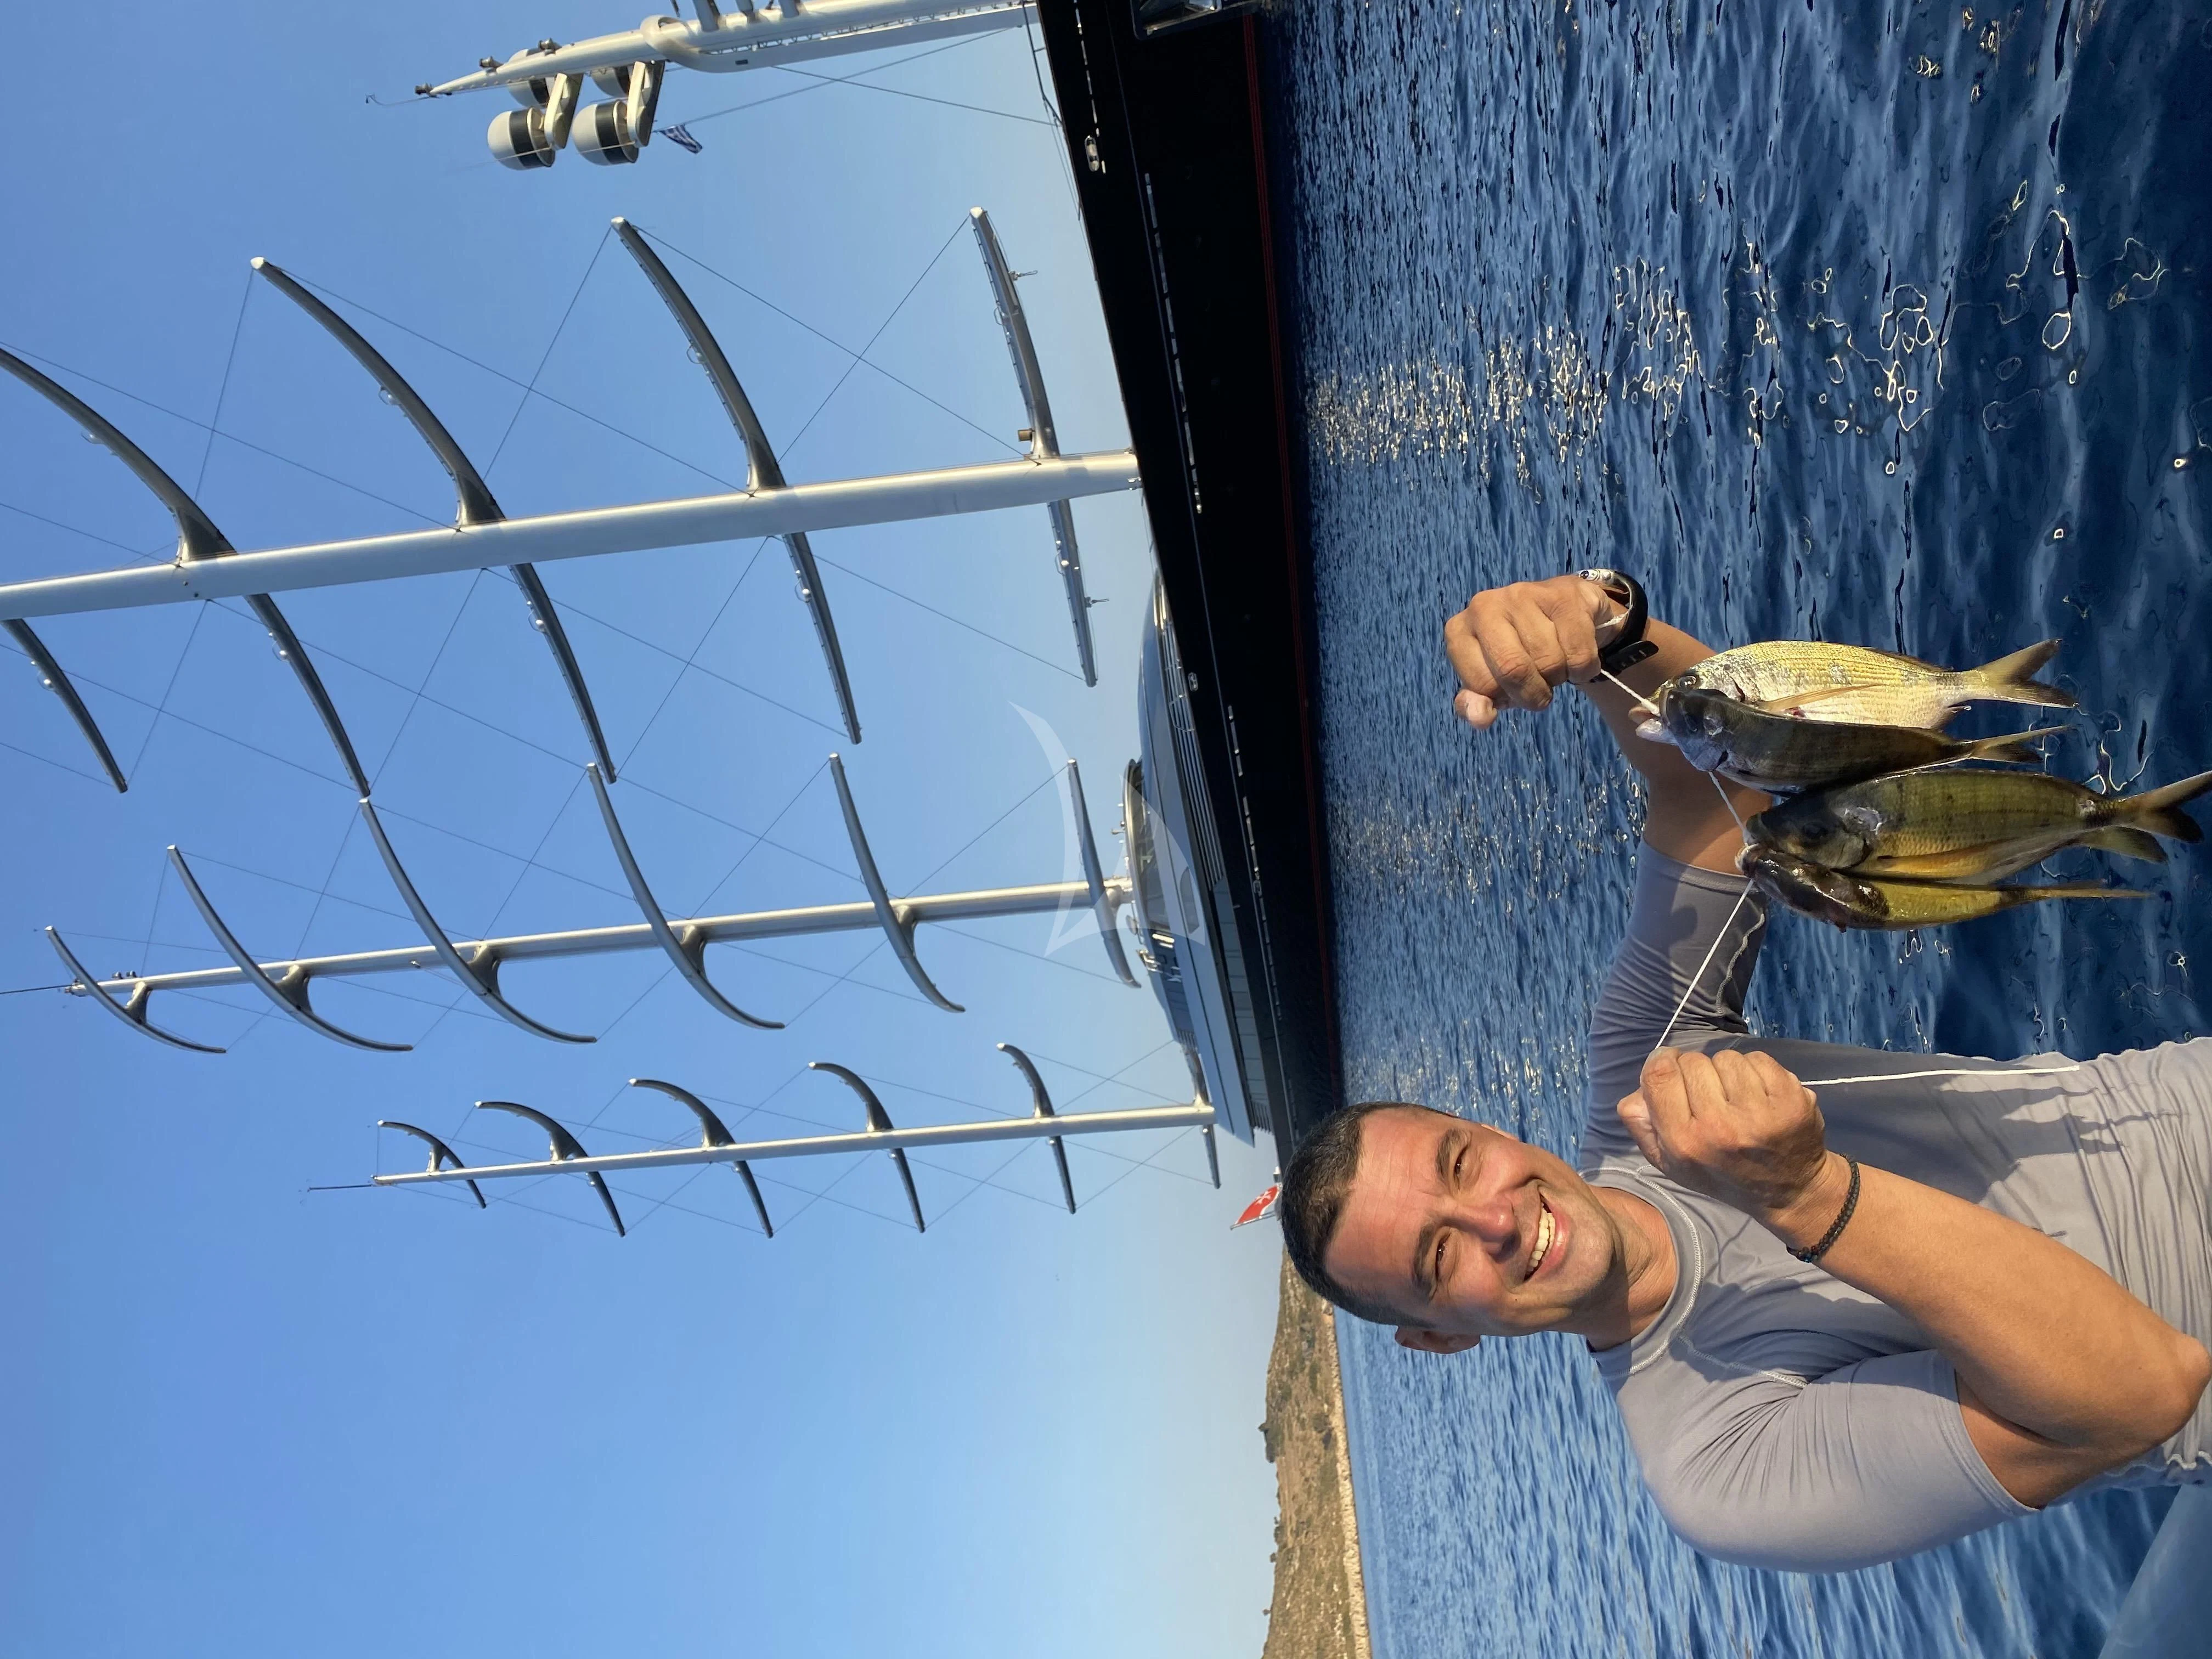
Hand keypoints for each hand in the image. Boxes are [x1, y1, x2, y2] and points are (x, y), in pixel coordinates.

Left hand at [1443, 576, 1620, 727]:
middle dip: (1534, 694)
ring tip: (1556, 662)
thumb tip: (1480, 718)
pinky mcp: (1563, 595)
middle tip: (1541, 690)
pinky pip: (1579, 654)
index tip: (1514, 689)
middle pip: (1513, 670)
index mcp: (1459, 631)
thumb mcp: (1493, 682)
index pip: (1482, 686)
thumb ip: (1477, 706)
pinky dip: (1584, 668)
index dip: (1506, 698)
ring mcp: (1522, 594)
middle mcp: (1484, 606)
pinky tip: (1575, 652)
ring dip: (1559, 677)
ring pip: (1550, 662)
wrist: (1564, 613)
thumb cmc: (1521, 652)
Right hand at [1616, 1049, 1842, 1236]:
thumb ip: (1641, 1124)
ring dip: (1729, 1071)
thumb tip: (1639, 1090)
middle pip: (1693, 1061)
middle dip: (1698, 1072)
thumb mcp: (1669, 1161)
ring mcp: (1759, 1114)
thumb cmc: (1721, 1173)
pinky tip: (1761, 1095)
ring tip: (1737, 1098)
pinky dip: (1757, 1070)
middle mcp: (1720, 1127)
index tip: (1673, 1069)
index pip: (1659, 1073)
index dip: (1663, 1061)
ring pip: (1727, 1058)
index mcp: (1683, 1142)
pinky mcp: (1791, 1101)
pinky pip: (1759, 1059)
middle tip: (1711, 1095)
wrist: (1788, 1191)